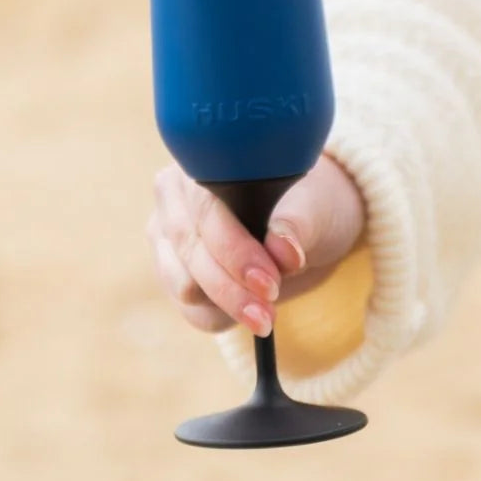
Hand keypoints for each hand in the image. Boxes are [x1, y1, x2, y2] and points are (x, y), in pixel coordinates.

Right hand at [147, 154, 365, 336]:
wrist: (305, 222)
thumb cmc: (306, 200)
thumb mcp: (313, 206)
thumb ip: (296, 226)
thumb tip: (284, 252)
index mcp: (201, 165)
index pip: (206, 211)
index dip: (234, 250)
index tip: (269, 283)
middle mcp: (173, 197)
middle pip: (189, 251)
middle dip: (230, 287)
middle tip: (270, 313)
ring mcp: (167, 236)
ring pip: (183, 283)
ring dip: (225, 305)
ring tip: (265, 316)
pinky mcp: (173, 272)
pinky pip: (189, 308)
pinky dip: (220, 315)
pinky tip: (250, 309)